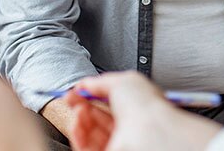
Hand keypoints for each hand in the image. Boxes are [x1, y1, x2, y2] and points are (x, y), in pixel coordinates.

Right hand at [66, 71, 221, 150]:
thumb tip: (86, 83)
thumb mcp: (123, 80)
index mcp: (135, 108)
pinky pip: (84, 148)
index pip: (109, 102)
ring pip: (88, 133)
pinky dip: (76, 134)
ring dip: (78, 118)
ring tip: (77, 108)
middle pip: (97, 118)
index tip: (79, 88)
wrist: (150, 133)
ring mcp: (117, 143)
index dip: (91, 94)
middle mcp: (127, 128)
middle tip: (73, 97)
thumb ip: (101, 80)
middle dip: (82, 105)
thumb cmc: (144, 106)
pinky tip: (77, 122)